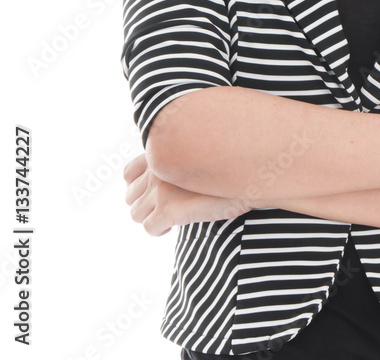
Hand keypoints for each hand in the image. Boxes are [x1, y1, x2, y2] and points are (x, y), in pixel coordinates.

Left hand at [122, 153, 251, 235]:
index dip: (138, 187)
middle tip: (164, 208)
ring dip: (151, 218)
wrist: (248, 175)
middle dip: (145, 206)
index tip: (155, 194)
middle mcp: (156, 169)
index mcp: (161, 152)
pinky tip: (173, 226)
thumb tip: (174, 175)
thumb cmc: (232, 163)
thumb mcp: (201, 152)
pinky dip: (158, 230)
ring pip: (136, 214)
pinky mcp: (166, 209)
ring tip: (170, 218)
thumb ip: (180, 158)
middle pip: (130, 197)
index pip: (128, 173)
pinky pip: (149, 228)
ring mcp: (159, 189)